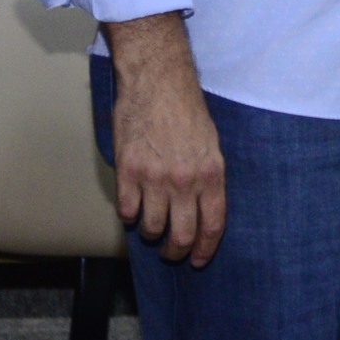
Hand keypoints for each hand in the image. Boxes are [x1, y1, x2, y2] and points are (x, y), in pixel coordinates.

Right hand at [103, 13, 225, 265]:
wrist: (158, 80)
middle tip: (172, 252)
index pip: (212, 225)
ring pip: (152, 226)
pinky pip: (127, 210)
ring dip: (151, 233)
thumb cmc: (186, 108)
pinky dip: (129, 216)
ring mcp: (154, 177)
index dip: (205, 249)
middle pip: (181, 234)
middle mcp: (184, 180)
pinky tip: (132, 209)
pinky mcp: (129, 170)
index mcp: (211, 174)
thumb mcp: (211, 144)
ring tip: (151, 228)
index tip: (197, 259)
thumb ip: (207, 178)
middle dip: (176, 251)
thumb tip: (202, 209)